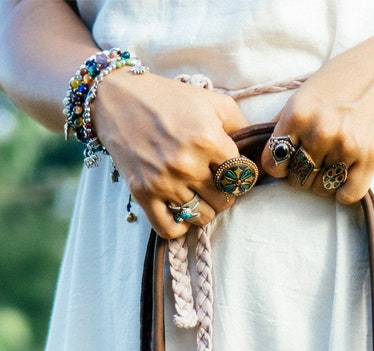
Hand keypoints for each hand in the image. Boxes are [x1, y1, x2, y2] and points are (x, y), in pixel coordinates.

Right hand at [92, 72, 250, 236]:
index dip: (242, 175)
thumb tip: (256, 151)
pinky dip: (180, 227)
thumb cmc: (168, 98)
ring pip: (202, 217)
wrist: (118, 98)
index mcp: (207, 138)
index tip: (232, 171)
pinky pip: (169, 229)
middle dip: (224, 193)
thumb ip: (240, 124)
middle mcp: (186, 163)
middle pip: (224, 200)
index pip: (242, 175)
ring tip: (198, 193)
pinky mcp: (143, 194)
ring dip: (204, 209)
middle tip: (215, 182)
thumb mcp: (212, 101)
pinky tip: (182, 213)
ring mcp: (163, 181)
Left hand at [262, 32, 373, 202]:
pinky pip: (347, 195)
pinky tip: (347, 178)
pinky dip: (344, 192)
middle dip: (303, 173)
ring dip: (325, 182)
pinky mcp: (371, 158)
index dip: (280, 165)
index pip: (273, 162)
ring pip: (321, 188)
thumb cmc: (346, 77)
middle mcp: (320, 131)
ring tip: (334, 164)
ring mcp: (346, 146)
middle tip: (317, 160)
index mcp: (298, 114)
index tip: (289, 161)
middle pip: (297, 179)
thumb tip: (265, 149)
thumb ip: (285, 121)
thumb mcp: (307, 91)